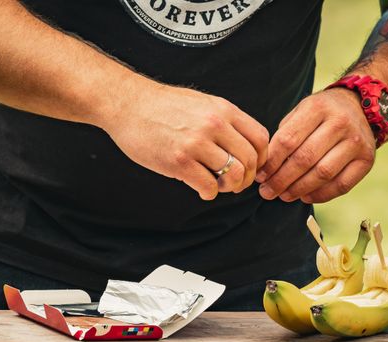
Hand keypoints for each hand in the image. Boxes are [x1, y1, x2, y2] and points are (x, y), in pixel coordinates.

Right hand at [102, 77, 268, 199]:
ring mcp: (196, 143)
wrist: (127, 103)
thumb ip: (223, 121)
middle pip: (250, 160)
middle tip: (235, 183)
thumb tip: (242, 145)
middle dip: (246, 178)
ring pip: (233, 175)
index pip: (260, 139)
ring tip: (218, 185)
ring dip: (229, 187)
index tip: (251, 167)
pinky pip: (208, 186)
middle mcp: (214, 125)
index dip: (260, 159)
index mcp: (223, 110)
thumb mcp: (202, 103)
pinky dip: (209, 193)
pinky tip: (201, 189)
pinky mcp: (179, 161)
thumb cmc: (161, 106)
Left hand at [256, 88, 375, 203]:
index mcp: (317, 107)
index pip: (288, 140)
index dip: (271, 162)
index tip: (260, 175)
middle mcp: (340, 123)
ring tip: (283, 196)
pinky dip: (320, 195)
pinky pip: (341, 185)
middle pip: (304, 159)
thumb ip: (285, 135)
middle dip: (281, 180)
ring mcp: (356, 142)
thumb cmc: (321, 114)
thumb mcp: (301, 111)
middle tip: (267, 192)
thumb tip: (266, 168)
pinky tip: (305, 196)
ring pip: (323, 174)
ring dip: (298, 189)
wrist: (360, 106)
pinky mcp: (367, 160)